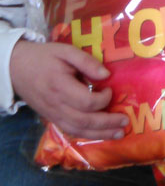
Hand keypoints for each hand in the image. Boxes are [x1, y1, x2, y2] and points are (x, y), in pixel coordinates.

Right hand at [10, 40, 128, 139]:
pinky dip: (87, 135)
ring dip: (100, 134)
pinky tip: (101, 134)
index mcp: (60, 86)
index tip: (110, 89)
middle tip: (125, 120)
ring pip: (78, 130)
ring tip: (119, 133)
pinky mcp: (52, 118)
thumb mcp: (66, 51)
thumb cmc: (44, 57)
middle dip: (107, 124)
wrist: (17, 68)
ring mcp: (53, 114)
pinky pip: (70, 130)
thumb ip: (86, 62)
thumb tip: (106, 74)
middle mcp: (56, 105)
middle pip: (84, 121)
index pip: (86, 102)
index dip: (103, 99)